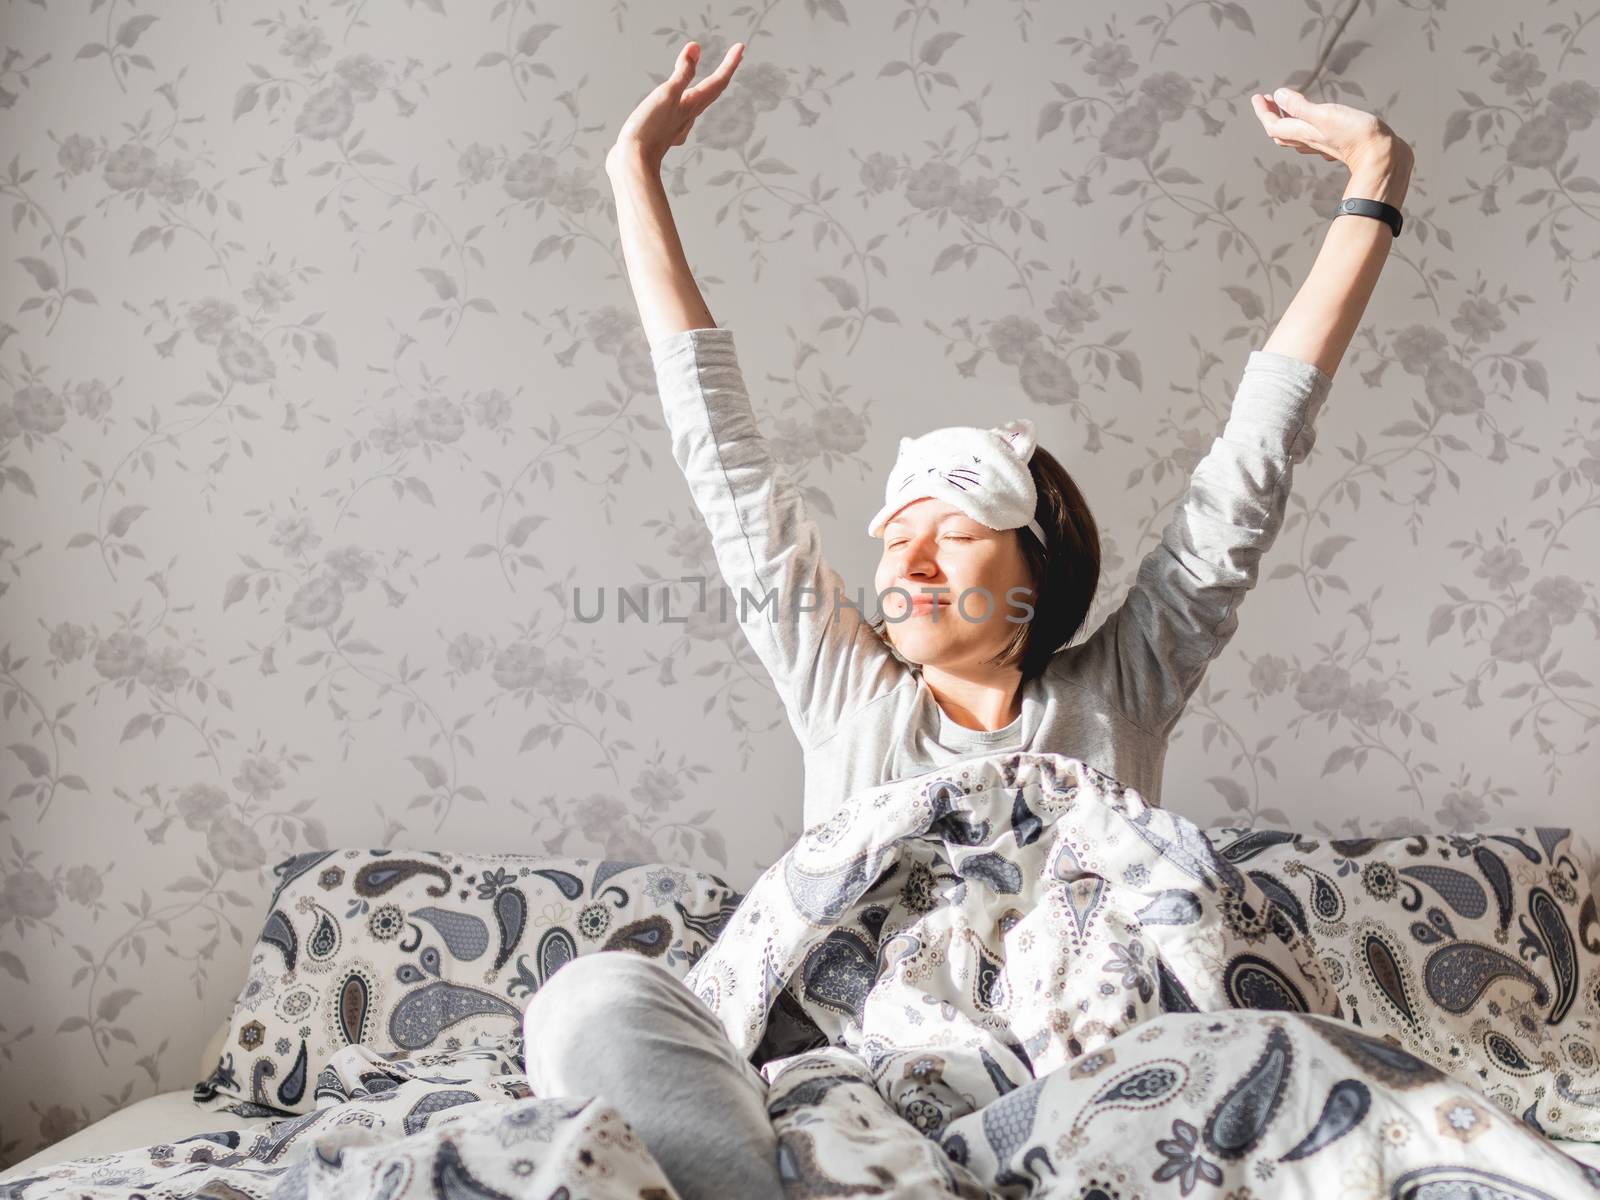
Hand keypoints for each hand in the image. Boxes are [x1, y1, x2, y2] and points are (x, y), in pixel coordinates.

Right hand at [607, 40, 745, 175]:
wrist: (632, 162)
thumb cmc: (649, 128)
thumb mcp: (666, 94)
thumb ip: (682, 72)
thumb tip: (696, 48)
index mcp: (692, 105)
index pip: (718, 81)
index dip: (730, 63)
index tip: (741, 46)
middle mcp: (688, 117)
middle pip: (712, 92)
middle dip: (724, 73)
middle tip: (734, 57)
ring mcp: (676, 127)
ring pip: (696, 104)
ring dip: (705, 89)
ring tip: (709, 79)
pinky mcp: (663, 135)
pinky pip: (679, 114)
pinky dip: (683, 103)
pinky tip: (676, 107)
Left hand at [1249, 86, 1410, 174]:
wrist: (1382, 156)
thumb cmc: (1355, 134)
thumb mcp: (1324, 115)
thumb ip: (1299, 106)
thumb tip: (1278, 96)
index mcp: (1303, 133)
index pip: (1273, 124)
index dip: (1263, 111)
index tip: (1258, 97)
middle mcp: (1310, 141)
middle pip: (1282, 131)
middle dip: (1272, 115)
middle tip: (1268, 100)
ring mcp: (1323, 145)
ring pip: (1297, 135)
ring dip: (1288, 120)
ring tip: (1286, 107)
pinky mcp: (1338, 145)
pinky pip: (1313, 137)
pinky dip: (1307, 125)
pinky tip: (1313, 122)